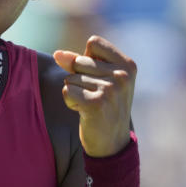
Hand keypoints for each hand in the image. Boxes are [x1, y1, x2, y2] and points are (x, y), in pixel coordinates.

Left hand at [53, 35, 136, 156]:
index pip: (93, 43)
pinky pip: (67, 90)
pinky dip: (70, 101)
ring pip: (71, 78)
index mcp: (128, 65)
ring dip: (75, 92)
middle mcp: (122, 75)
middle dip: (79, 79)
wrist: (112, 143)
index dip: (86, 59)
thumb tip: (58, 54)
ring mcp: (110, 89)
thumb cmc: (105, 107)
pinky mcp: (96, 103)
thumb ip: (78, 63)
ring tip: (91, 105)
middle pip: (79, 61)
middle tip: (95, 96)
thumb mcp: (98, 80)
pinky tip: (84, 111)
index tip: (97, 78)